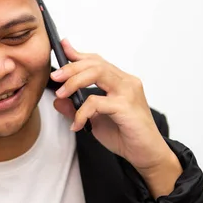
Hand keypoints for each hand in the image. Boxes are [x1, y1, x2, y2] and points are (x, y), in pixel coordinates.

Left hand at [50, 39, 181, 197]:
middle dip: (71, 68)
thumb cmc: (125, 135)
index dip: (78, 54)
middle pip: (95, 64)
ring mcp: (128, 92)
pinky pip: (96, 102)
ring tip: (61, 94)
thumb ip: (77, 107)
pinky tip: (77, 125)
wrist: (146, 154)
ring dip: (74, 82)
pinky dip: (82, 112)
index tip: (61, 48)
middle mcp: (126, 82)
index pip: (97, 61)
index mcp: (121, 81)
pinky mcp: (126, 106)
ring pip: (97, 73)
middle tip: (55, 77)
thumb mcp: (95, 120)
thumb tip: (57, 99)